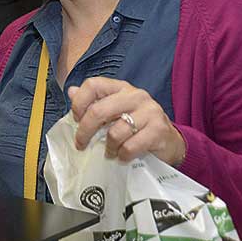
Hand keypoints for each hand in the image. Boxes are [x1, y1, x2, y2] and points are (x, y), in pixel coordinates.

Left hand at [69, 77, 185, 165]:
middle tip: (81, 144)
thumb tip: (71, 91)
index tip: (76, 119)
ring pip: (115, 132)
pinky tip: (123, 156)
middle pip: (99, 110)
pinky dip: (123, 155)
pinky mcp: (159, 130)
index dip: (79, 103)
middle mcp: (136, 95)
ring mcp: (149, 111)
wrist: (170, 141)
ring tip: (109, 152)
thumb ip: (94, 102)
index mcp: (121, 88)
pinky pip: (131, 146)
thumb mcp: (115, 111)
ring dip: (108, 148)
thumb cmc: (137, 126)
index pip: (93, 85)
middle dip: (85, 131)